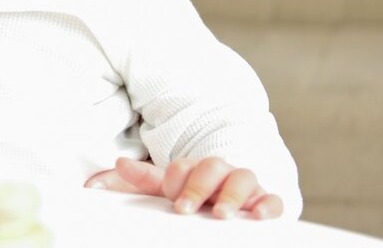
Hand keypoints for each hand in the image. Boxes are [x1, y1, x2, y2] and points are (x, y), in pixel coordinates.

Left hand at [84, 156, 283, 219]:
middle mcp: (220, 172)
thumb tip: (108, 171)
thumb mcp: (165, 190)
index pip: (182, 166)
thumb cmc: (194, 196)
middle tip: (184, 209)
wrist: (230, 204)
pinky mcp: (266, 203)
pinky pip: (274, 201)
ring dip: (232, 196)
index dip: (174, 179)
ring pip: (243, 179)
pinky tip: (259, 216)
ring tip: (221, 215)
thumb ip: (139, 182)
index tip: (170, 198)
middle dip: (197, 187)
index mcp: (192, 167)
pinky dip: (269, 206)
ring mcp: (245, 187)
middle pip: (211, 168)